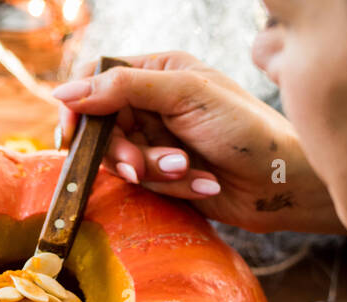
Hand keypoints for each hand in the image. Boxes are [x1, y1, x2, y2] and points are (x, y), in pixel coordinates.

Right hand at [54, 51, 345, 234]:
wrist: (280, 183)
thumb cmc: (246, 129)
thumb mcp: (185, 95)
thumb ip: (124, 88)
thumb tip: (66, 91)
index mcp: (159, 70)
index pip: (98, 78)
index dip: (80, 105)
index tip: (72, 133)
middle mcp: (154, 103)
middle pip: (103, 126)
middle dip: (124, 150)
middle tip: (141, 167)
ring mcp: (158, 139)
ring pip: (120, 159)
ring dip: (152, 170)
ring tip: (187, 170)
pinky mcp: (164, 174)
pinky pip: (143, 183)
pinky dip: (170, 186)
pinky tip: (202, 183)